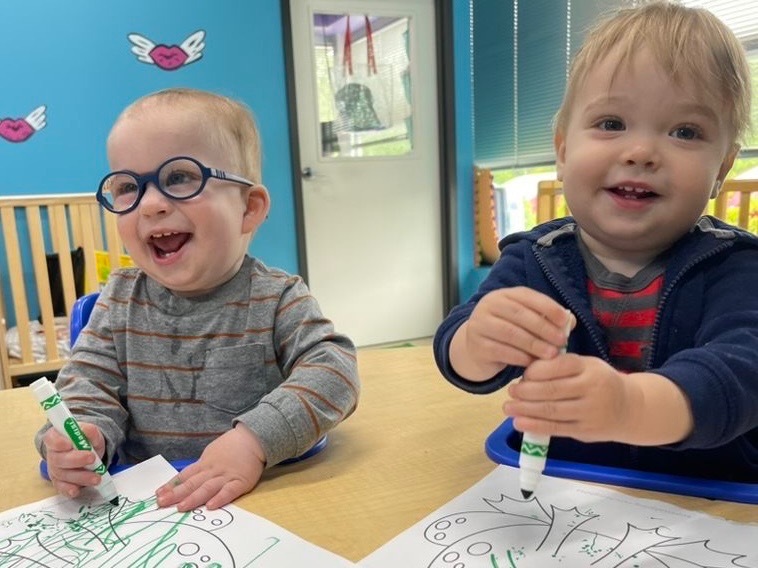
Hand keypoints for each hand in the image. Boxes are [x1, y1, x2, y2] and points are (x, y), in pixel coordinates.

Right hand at [42, 422, 106, 498]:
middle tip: (92, 458)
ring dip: (80, 477)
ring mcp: (55, 469)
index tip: (69, 444)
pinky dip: (68, 490)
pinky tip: (77, 490)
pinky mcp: (59, 482)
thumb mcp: (91, 433)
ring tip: (96, 477)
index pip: (51, 439)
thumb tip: (86, 430)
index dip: (58, 442)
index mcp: (56, 438)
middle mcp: (53, 454)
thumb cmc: (85, 441)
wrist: (87, 452)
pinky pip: (61, 487)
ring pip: (63, 474)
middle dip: (76, 460)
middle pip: (58, 459)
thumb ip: (89, 430)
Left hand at [155, 424, 265, 510]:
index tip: (158, 494)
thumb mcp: (212, 453)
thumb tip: (184, 479)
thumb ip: (200, 467)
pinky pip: (229, 491)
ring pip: (207, 488)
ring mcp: (226, 476)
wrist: (253, 438)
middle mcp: (212, 471)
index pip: (185, 476)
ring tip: (181, 507)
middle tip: (162, 503)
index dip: (171, 485)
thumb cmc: (231, 447)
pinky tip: (211, 506)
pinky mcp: (240, 482)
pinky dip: (220, 498)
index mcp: (204, 464)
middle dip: (176, 494)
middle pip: (192, 483)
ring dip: (194, 498)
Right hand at [450, 287, 573, 379]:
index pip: (527, 295)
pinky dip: (520, 357)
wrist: (476, 348)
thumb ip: (547, 319)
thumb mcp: (525, 322)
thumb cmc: (508, 332)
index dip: (547, 306)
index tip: (565, 320)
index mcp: (503, 295)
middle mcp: (489, 305)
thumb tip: (570, 321)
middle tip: (561, 341)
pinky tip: (533, 363)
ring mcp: (480, 324)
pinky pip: (501, 351)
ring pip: (510, 333)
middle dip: (543, 327)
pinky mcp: (477, 345)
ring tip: (551, 354)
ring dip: (534, 344)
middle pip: (519, 314)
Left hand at [504, 354, 632, 441]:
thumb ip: (561, 366)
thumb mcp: (586, 365)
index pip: (557, 366)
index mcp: (589, 367)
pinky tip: (519, 423)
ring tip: (508, 408)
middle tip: (510, 391)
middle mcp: (591, 388)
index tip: (522, 375)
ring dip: (525, 410)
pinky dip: (535, 426)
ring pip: (552, 411)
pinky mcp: (585, 431)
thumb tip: (526, 372)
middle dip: (526, 391)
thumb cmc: (599, 382)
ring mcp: (589, 412)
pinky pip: (556, 429)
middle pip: (552, 390)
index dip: (535, 371)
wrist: (629, 408)